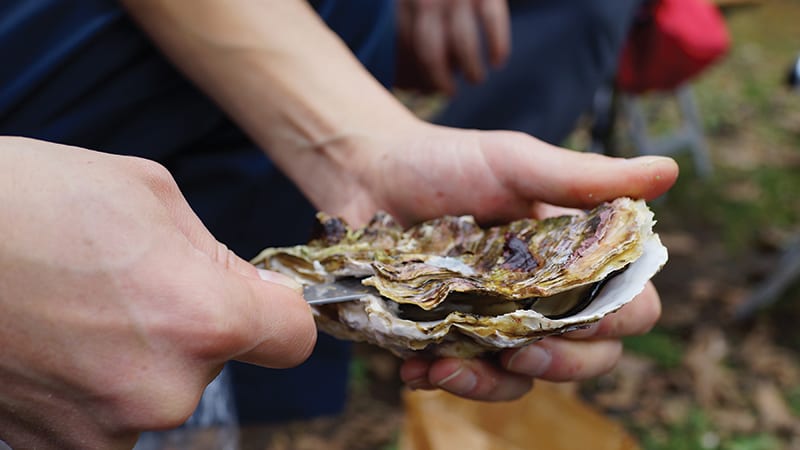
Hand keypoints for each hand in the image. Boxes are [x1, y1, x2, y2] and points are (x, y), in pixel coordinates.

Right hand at [0, 137, 315, 447]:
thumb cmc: (30, 199)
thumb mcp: (149, 194)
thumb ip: (216, 256)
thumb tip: (253, 292)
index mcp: (205, 319)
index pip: (293, 337)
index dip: (277, 311)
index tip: (257, 298)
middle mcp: (165, 392)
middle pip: (219, 362)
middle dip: (193, 326)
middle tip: (130, 284)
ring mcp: (106, 430)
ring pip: (161, 390)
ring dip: (139, 358)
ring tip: (79, 310)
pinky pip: (106, 417)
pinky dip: (93, 385)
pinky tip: (53, 342)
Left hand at [309, 121, 677, 400]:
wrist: (368, 174)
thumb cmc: (449, 162)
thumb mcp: (516, 162)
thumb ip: (584, 177)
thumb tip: (671, 170)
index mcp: (574, 257)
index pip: (628, 303)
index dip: (619, 319)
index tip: (585, 315)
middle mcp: (544, 298)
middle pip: (590, 356)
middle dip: (565, 365)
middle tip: (523, 354)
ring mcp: (496, 324)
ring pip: (524, 381)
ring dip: (494, 385)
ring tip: (450, 368)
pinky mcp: (448, 338)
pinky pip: (464, 377)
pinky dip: (445, 379)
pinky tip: (418, 369)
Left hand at [396, 0, 510, 93]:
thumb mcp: (411, 2)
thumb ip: (405, 26)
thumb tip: (407, 80)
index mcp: (404, 2)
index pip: (403, 48)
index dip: (411, 74)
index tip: (420, 89)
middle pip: (429, 50)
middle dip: (439, 79)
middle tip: (449, 92)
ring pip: (462, 42)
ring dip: (471, 69)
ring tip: (476, 79)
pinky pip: (492, 22)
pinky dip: (497, 46)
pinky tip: (499, 60)